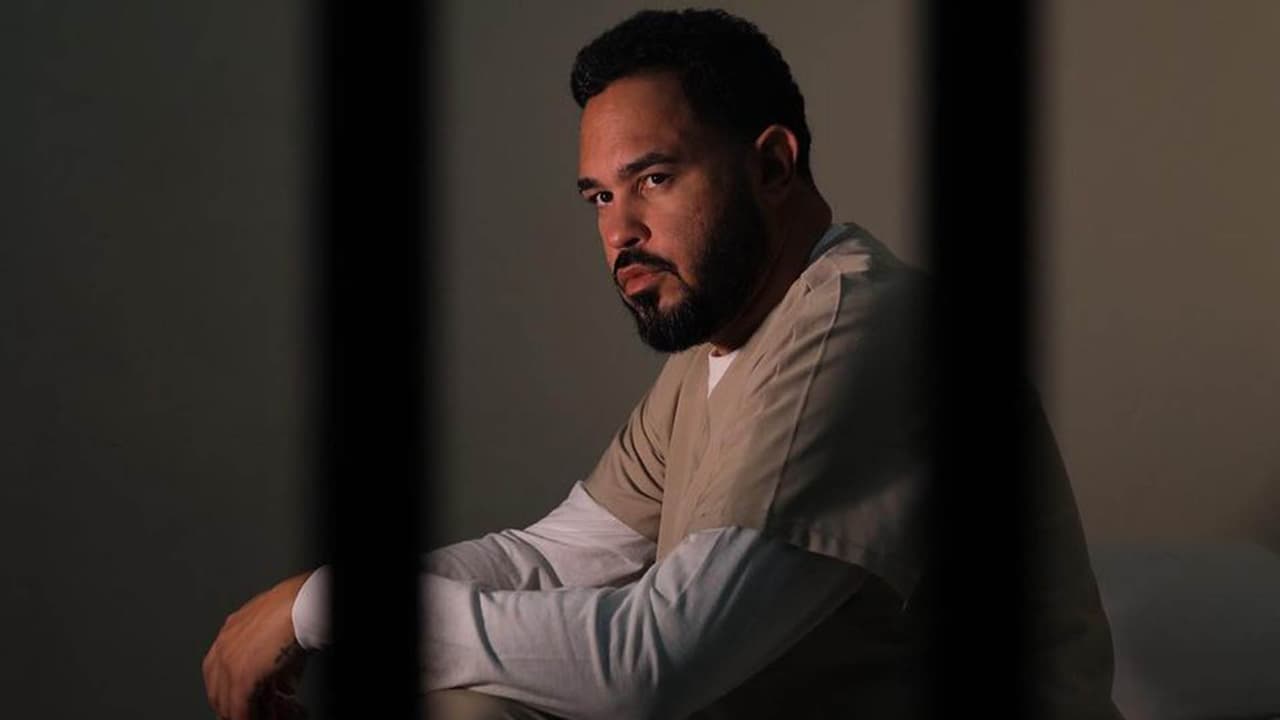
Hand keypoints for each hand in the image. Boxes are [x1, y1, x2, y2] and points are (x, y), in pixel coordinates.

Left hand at [204, 571, 312, 719]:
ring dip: (244, 713)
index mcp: (230, 631)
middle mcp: (224, 646)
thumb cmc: (298, 609)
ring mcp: (229, 662)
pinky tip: (263, 718)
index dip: (228, 690)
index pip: (217, 671)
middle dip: (232, 705)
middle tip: (252, 713)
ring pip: (225, 702)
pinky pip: (239, 709)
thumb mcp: (280, 635)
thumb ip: (274, 661)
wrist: (302, 605)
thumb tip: (284, 686)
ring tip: (264, 715)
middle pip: (216, 689)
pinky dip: (250, 717)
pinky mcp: (242, 677)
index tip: (242, 700)